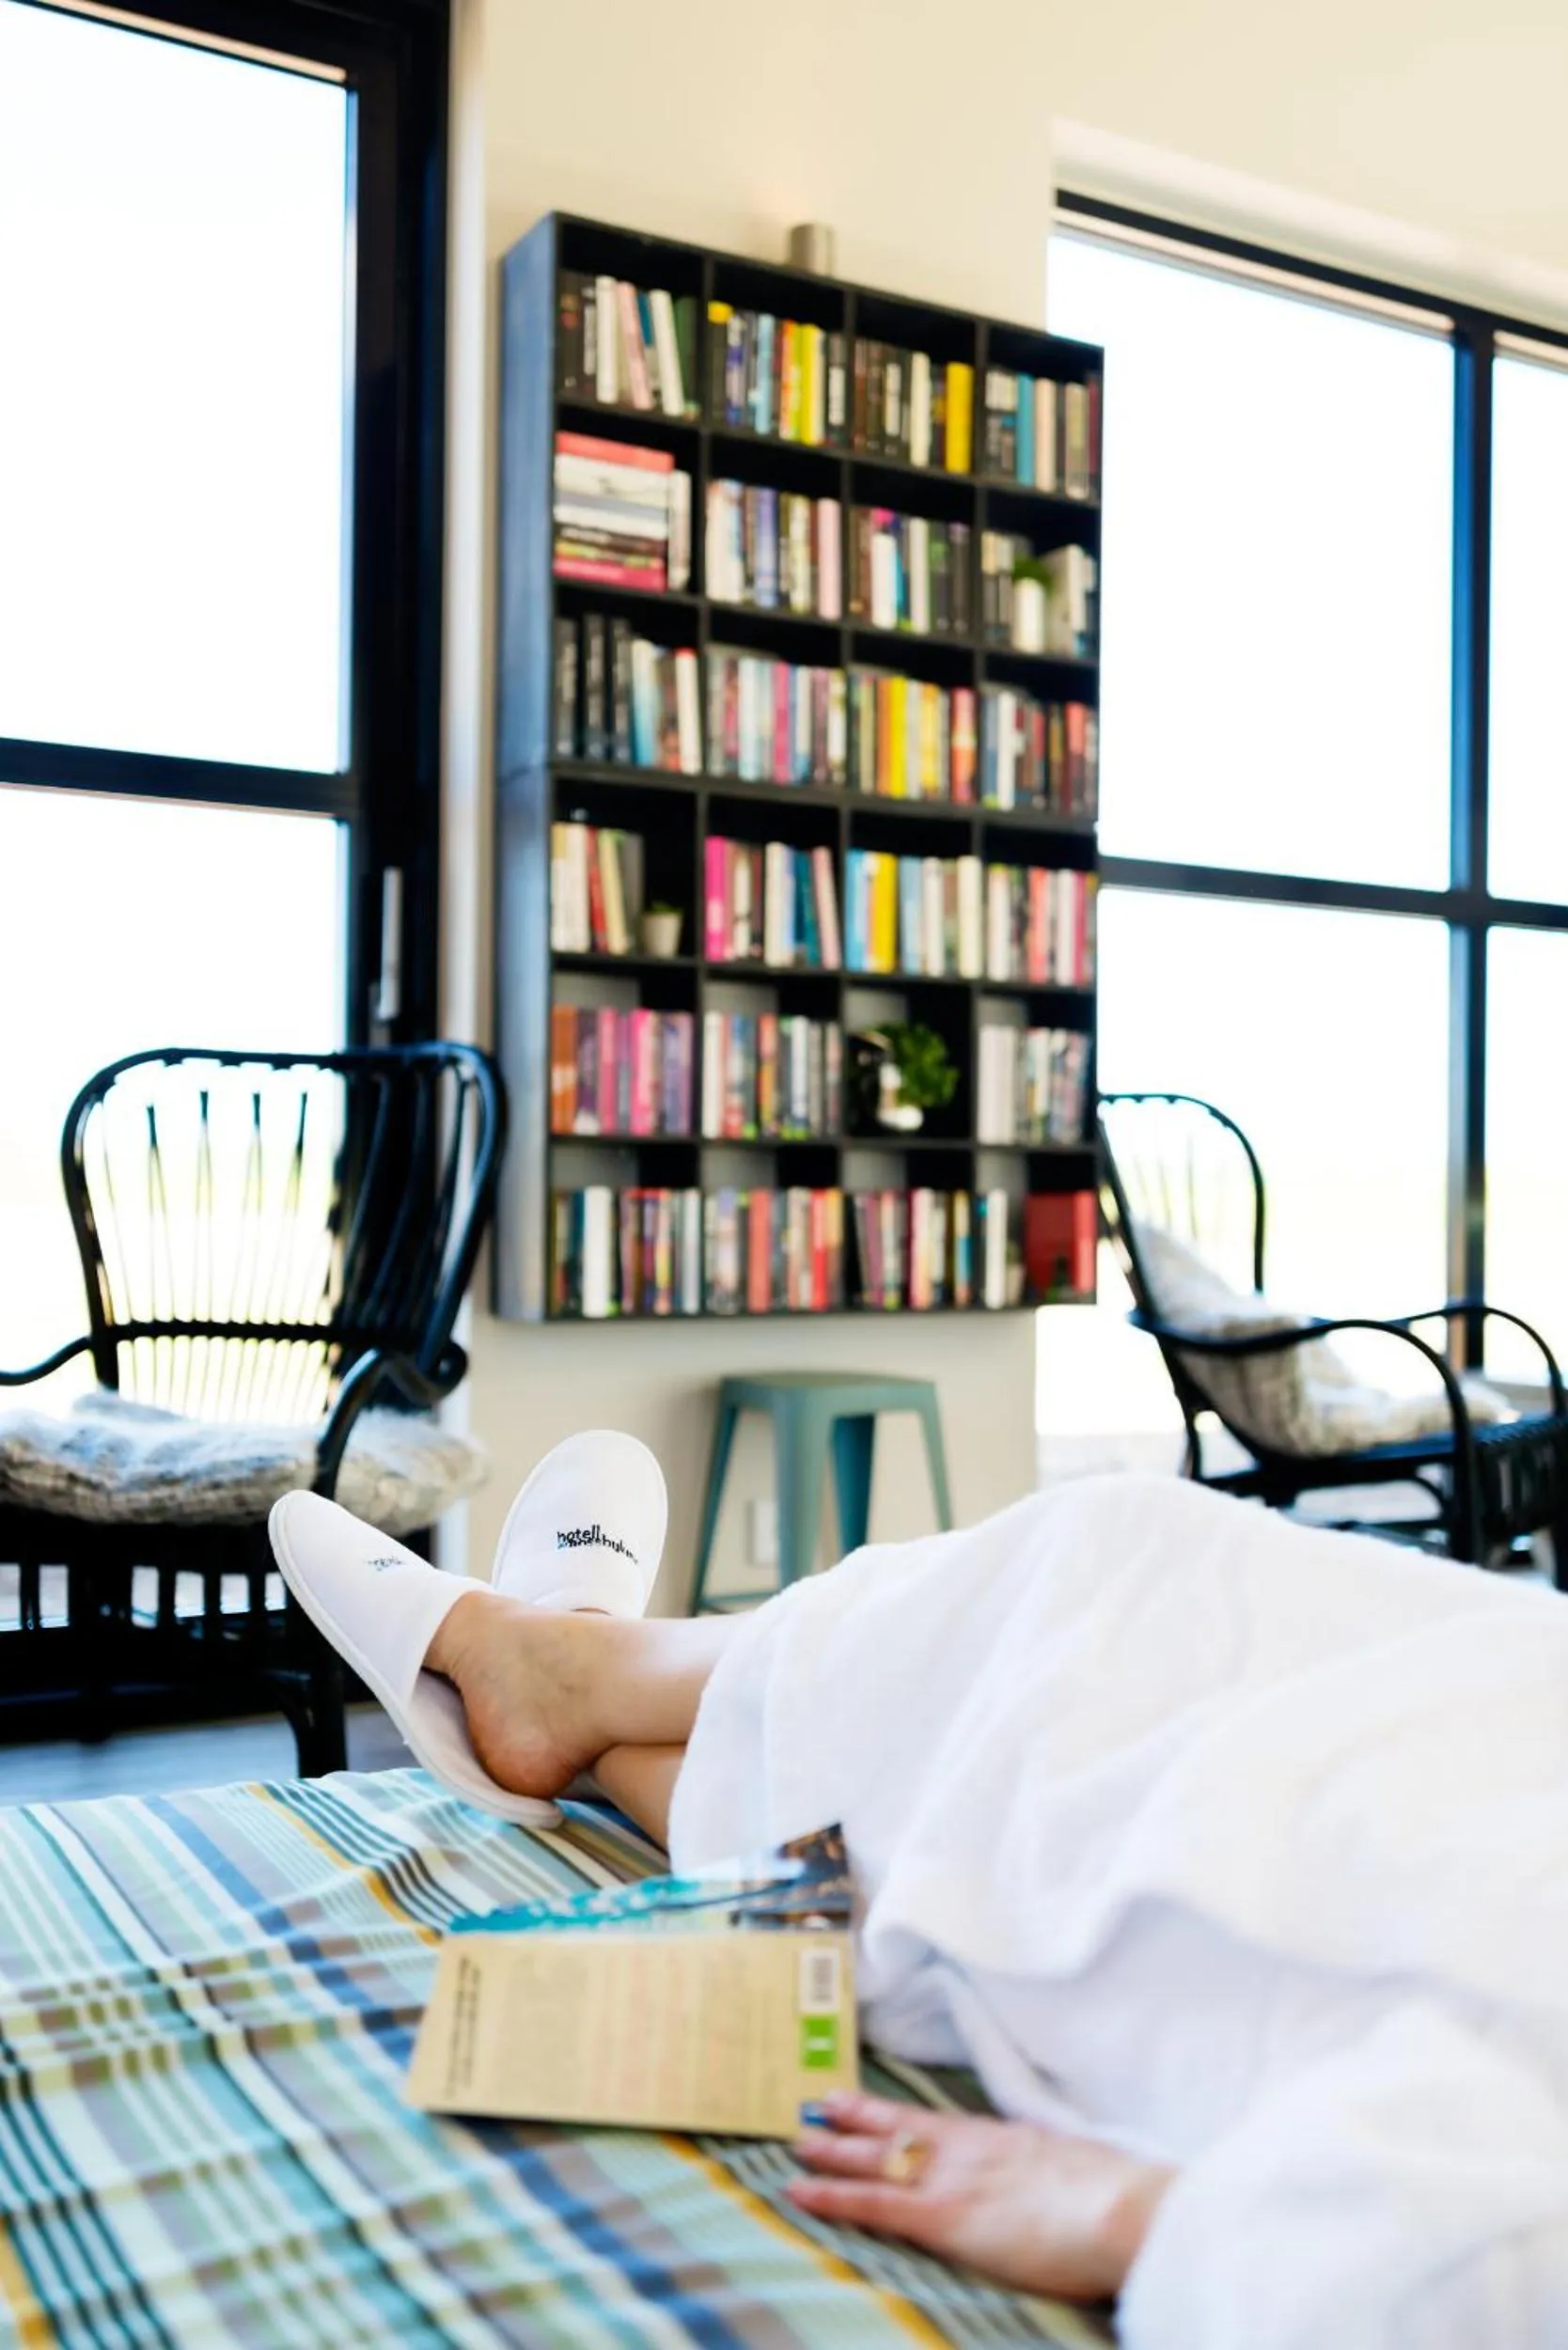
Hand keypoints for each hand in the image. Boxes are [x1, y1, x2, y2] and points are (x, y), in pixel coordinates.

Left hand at [787, 2089, 1174, 2302]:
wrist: (1123, 2207)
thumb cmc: (1115, 2200)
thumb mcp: (1073, 2173)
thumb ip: (1045, 2174)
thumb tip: (1049, 2185)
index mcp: (1001, 2139)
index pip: (935, 2122)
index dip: (897, 2113)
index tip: (868, 2101)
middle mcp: (968, 2149)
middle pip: (899, 2127)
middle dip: (856, 2119)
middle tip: (817, 2105)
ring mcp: (951, 2178)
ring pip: (876, 2157)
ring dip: (833, 2151)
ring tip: (796, 2141)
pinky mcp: (942, 2214)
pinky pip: (874, 2203)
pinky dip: (834, 2195)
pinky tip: (801, 2192)